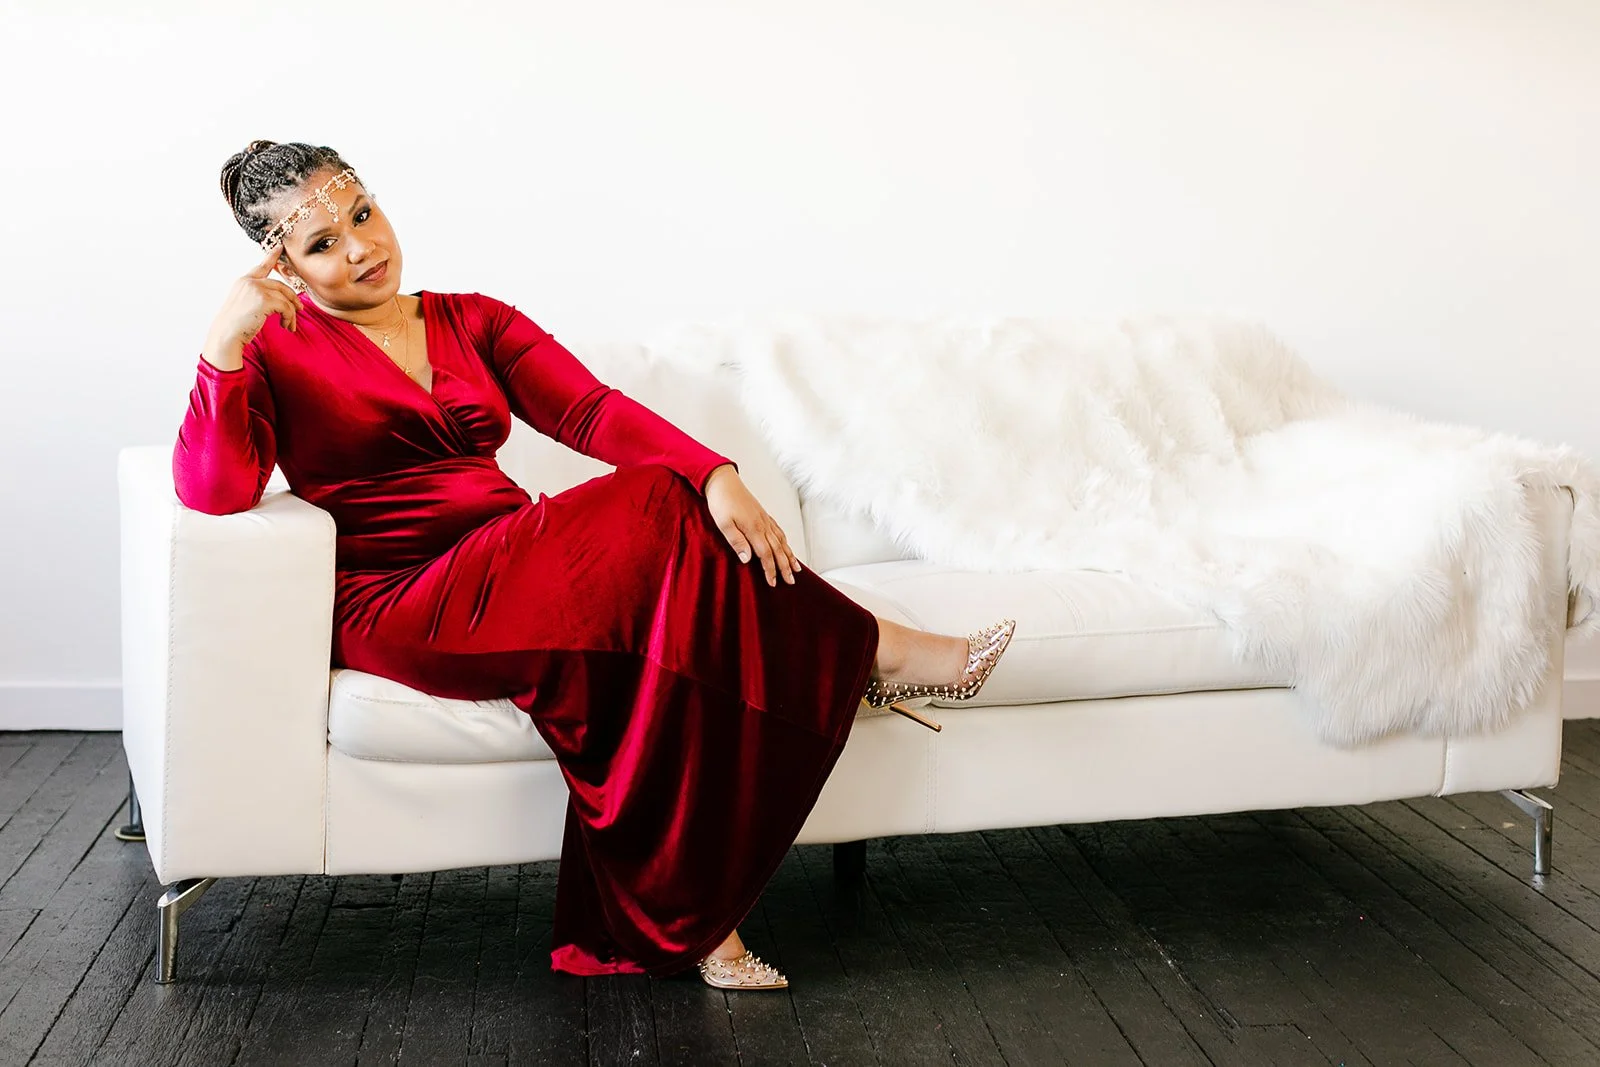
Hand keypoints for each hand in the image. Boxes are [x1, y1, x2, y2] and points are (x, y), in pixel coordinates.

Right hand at [202, 243, 300, 369]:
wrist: (226, 335)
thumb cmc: (235, 326)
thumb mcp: (245, 306)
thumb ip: (258, 297)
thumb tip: (281, 301)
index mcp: (244, 281)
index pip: (261, 267)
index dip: (271, 257)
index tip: (280, 246)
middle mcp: (250, 281)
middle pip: (281, 286)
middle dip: (293, 299)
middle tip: (300, 310)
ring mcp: (256, 289)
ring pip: (286, 298)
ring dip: (291, 314)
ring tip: (290, 326)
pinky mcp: (264, 300)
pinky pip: (286, 307)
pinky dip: (289, 318)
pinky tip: (286, 327)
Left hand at [703, 464, 802, 585]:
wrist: (723, 481)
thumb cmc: (721, 502)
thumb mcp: (723, 524)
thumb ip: (737, 542)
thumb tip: (748, 559)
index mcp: (753, 529)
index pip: (766, 554)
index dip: (770, 569)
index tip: (773, 582)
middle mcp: (763, 525)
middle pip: (778, 550)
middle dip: (785, 567)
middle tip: (791, 581)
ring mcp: (765, 519)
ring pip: (781, 540)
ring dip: (789, 555)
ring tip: (796, 568)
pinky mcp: (763, 514)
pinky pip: (778, 530)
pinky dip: (785, 541)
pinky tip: (786, 546)